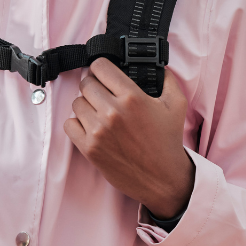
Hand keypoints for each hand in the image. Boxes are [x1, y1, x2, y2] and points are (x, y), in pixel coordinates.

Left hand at [64, 58, 193, 218]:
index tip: (105, 73)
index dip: (102, 67)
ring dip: (86, 105)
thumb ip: (167, 79)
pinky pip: (69, 124)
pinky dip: (77, 124)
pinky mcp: (89, 148)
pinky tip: (90, 126)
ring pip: (76, 103)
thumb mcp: (176, 104)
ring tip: (99, 112)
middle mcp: (112, 112)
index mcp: (132, 97)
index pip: (100, 66)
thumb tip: (158, 66)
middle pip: (86, 83)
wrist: (163, 179)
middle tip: (103, 94)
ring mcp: (98, 131)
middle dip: (94, 86)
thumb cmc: (168, 141)